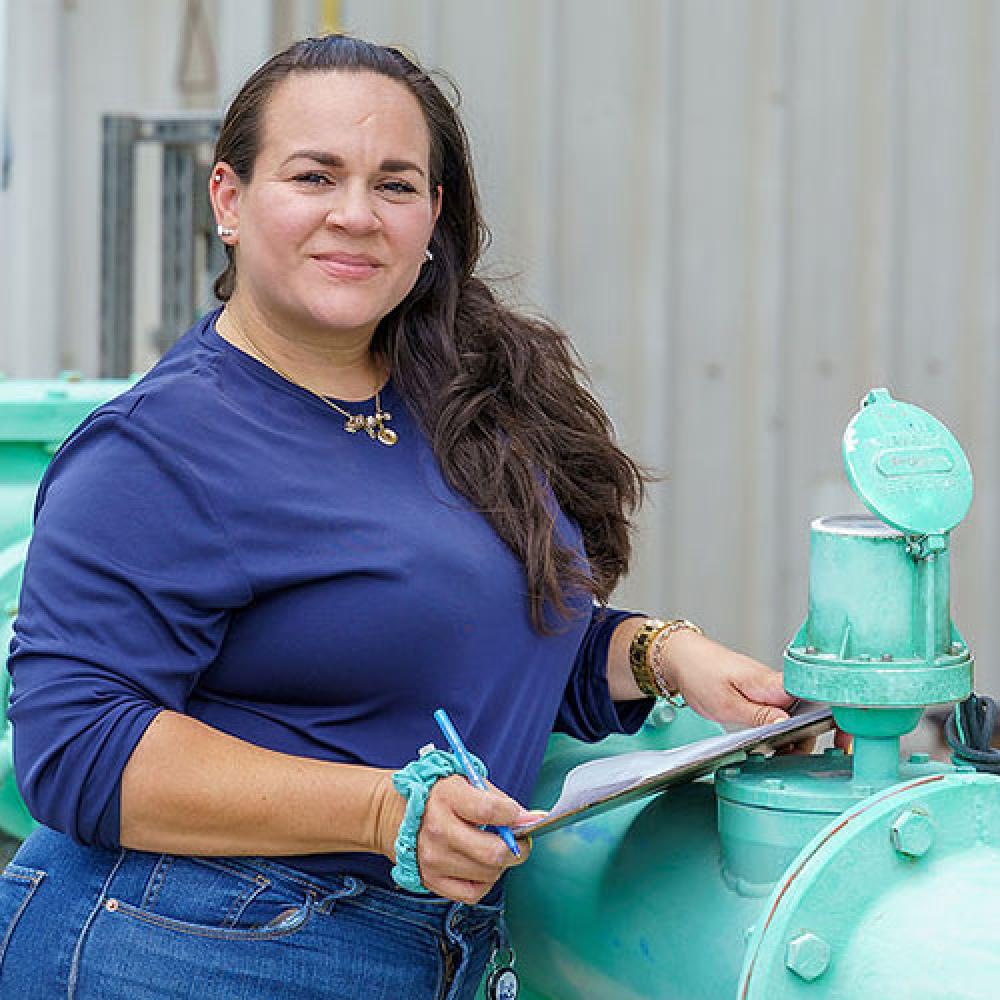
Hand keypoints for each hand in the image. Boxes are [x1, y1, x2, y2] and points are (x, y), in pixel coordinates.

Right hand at [376, 773, 535, 903]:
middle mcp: (439, 830)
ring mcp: (434, 859)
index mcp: (448, 798)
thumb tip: (531, 819)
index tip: (522, 816)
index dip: (515, 815)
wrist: (395, 815)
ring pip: (488, 874)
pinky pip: (473, 893)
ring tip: (494, 849)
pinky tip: (481, 866)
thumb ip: (498, 800)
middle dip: (518, 849)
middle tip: (520, 841)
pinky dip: (485, 882)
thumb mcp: (464, 782)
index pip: (491, 811)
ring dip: (500, 864)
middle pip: (493, 852)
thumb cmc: (437, 795)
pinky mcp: (431, 880)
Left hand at [664, 630, 851, 750]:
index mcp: (775, 684)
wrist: (682, 659)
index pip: (820, 698)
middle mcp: (779, 687)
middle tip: (795, 761)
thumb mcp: (726, 702)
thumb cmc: (701, 673)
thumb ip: (758, 716)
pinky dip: (783, 736)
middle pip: (813, 718)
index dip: (840, 719)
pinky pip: (784, 719)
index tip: (847, 741)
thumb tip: (788, 725)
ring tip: (778, 759)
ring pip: (799, 722)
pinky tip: (772, 750)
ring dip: (794, 742)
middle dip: (812, 741)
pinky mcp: (765, 699)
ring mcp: (773, 693)